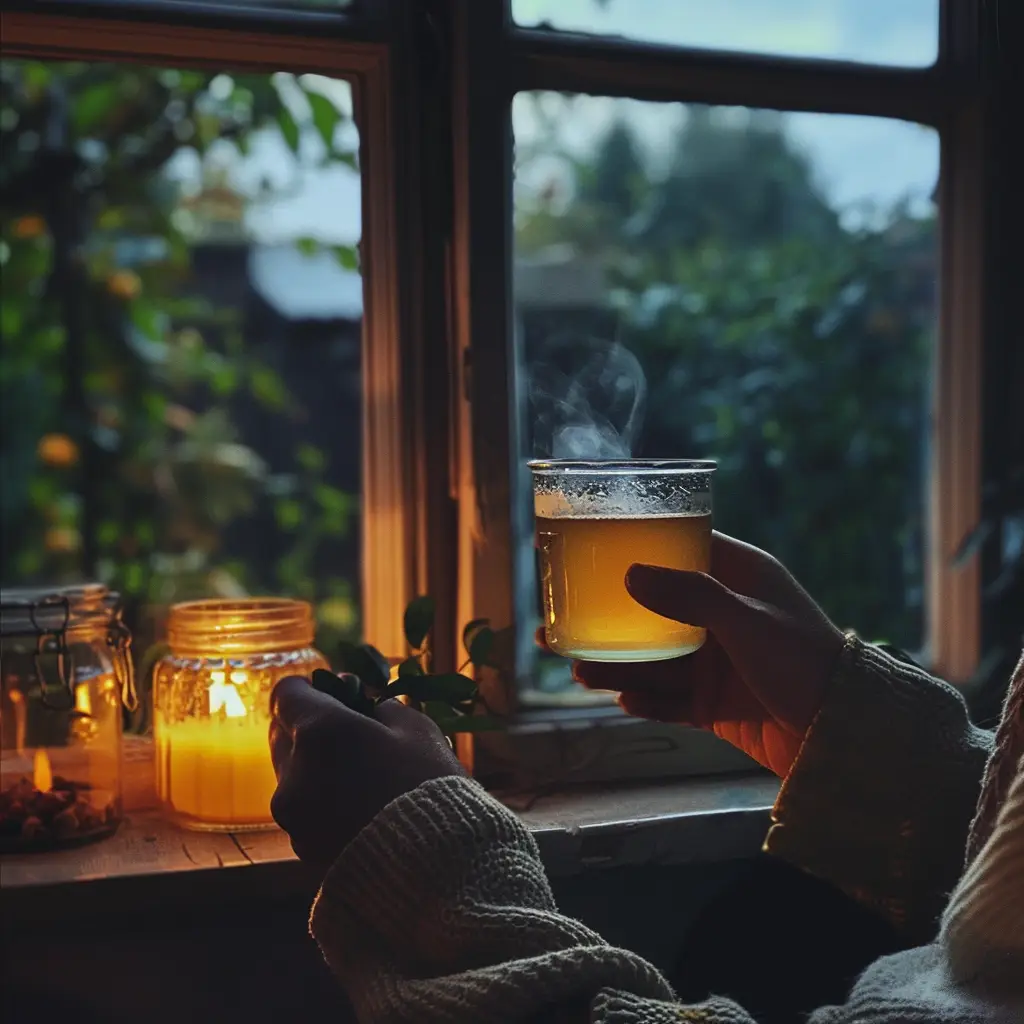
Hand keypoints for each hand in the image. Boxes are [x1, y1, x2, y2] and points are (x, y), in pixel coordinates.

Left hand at [269, 676, 464, 874]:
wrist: (434, 866)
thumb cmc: (428, 784)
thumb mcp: (414, 727)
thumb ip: (378, 707)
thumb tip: (360, 704)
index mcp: (319, 731)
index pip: (287, 693)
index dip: (311, 689)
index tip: (337, 695)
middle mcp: (293, 771)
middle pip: (282, 732)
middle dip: (310, 726)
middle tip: (352, 732)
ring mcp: (293, 814)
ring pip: (290, 773)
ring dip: (313, 765)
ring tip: (359, 775)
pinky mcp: (300, 847)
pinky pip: (302, 809)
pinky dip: (321, 799)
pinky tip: (358, 807)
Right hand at [565, 533, 846, 776]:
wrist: (845, 736)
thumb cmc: (805, 661)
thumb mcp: (746, 620)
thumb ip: (690, 596)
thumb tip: (629, 575)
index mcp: (737, 578)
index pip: (681, 548)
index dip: (639, 547)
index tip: (593, 550)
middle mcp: (723, 615)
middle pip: (653, 611)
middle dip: (610, 620)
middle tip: (562, 625)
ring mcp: (718, 661)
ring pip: (654, 659)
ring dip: (617, 665)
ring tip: (579, 671)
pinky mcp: (716, 703)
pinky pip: (670, 699)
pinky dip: (646, 701)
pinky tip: (624, 702)